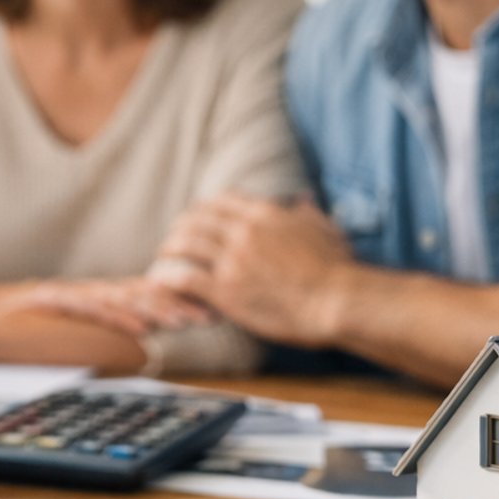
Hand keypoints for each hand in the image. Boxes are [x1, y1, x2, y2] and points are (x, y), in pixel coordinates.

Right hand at [0, 277, 214, 338]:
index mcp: (95, 298)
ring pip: (122, 298)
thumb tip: (143, 346)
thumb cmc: (18, 331)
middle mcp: (88, 292)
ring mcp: (71, 295)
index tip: (212, 311)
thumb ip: (104, 336)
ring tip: (186, 319)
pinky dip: (116, 317)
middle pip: (142, 293)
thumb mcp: (71, 334)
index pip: (145, 296)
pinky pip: (90, 309)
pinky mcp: (51, 304)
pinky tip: (139, 327)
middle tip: (214, 313)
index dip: (179, 302)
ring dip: (157, 309)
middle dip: (180, 304)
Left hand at [153, 193, 353, 346]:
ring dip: (169, 250)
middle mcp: (243, 231)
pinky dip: (168, 277)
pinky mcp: (225, 290)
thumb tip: (303, 198)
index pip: (221, 200)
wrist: (337, 300)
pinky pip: (184, 277)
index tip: (197, 218)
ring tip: (162, 259)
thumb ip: (306, 211)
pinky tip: (161, 281)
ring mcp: (232, 260)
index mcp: (264, 214)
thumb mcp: (324, 228)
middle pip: (196, 219)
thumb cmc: (336, 268)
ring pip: (184, 244)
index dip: (204, 209)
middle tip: (173, 239)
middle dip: (180, 227)